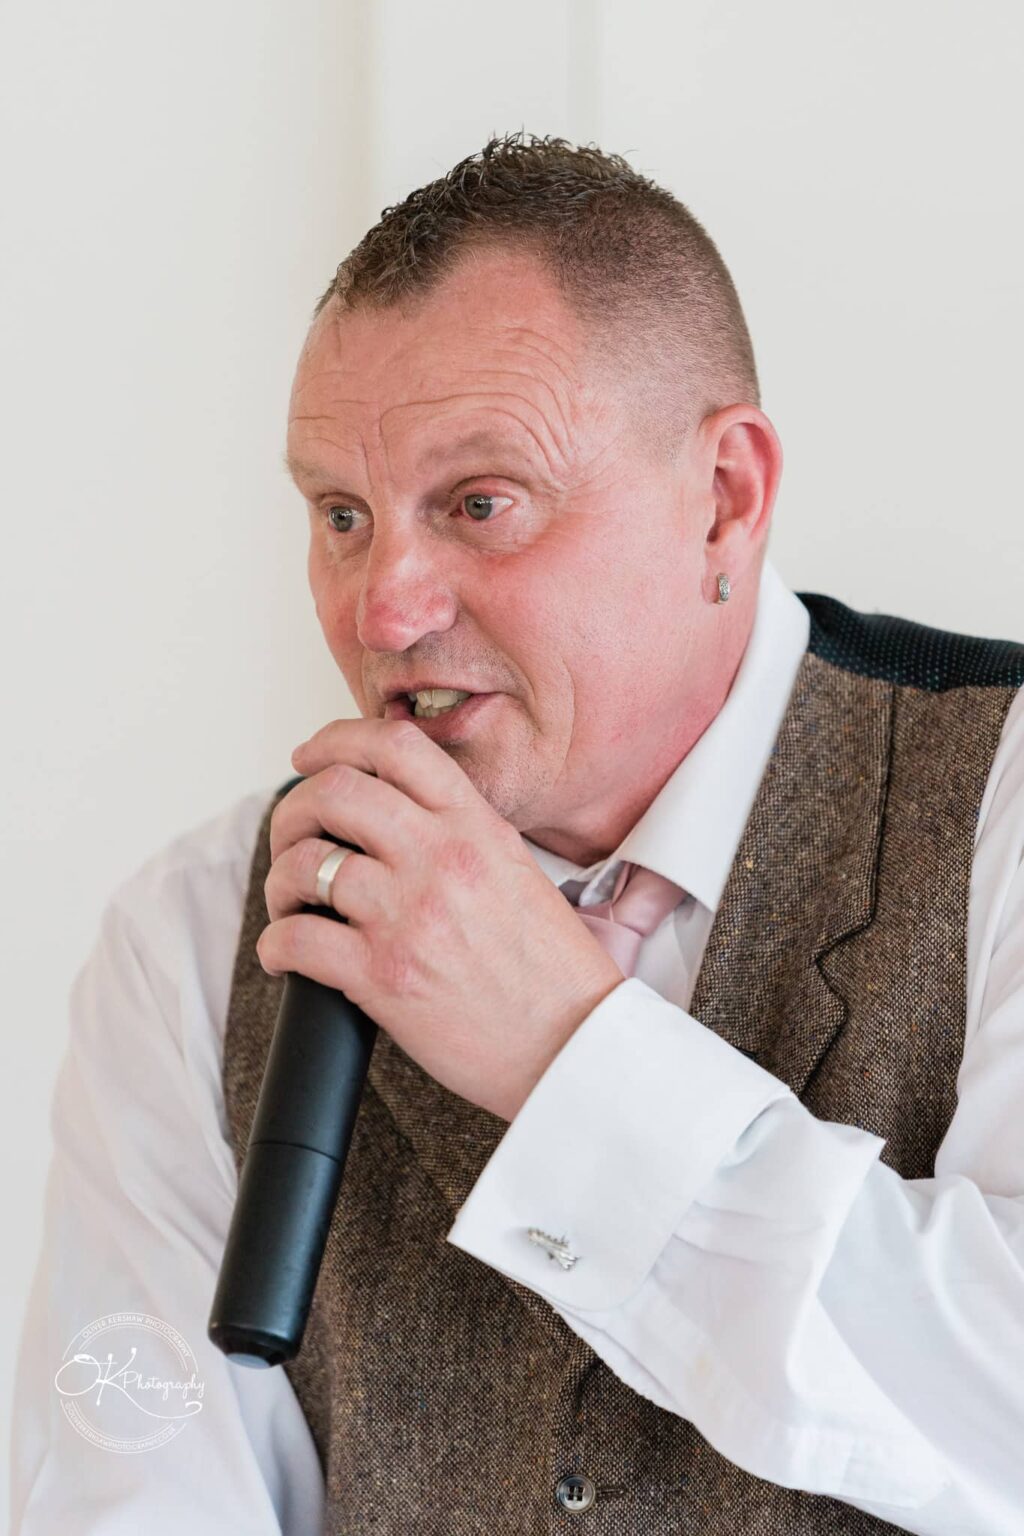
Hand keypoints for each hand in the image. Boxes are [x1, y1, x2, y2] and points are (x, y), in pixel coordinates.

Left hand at [256, 718, 624, 1121]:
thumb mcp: (519, 873)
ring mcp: (409, 914)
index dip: (336, 740)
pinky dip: (274, 944)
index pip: (395, 746)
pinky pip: (295, 938)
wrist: (574, 1045)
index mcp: (477, 827)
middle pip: (333, 792)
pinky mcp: (383, 975)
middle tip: (293, 838)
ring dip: (281, 881)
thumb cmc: (552, 973)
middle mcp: (441, 858)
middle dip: (294, 811)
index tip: (310, 756)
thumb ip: (464, 836)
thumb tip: (398, 818)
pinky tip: (285, 954)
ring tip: (290, 903)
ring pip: (305, 863)